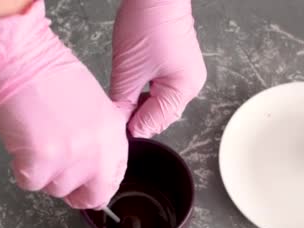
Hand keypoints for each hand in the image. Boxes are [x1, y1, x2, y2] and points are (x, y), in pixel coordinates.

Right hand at [0, 0, 128, 208]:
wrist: (21, 58)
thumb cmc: (51, 76)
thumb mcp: (95, 107)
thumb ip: (99, 140)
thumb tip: (94, 169)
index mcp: (114, 134)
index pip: (114, 178)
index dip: (98, 186)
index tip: (87, 187)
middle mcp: (98, 149)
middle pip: (92, 196)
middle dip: (75, 194)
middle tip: (59, 177)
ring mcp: (70, 157)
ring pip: (56, 189)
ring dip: (44, 173)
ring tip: (37, 141)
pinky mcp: (40, 161)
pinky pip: (30, 183)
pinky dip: (22, 169)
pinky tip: (22, 143)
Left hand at [110, 0, 206, 137]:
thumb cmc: (148, 23)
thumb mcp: (129, 70)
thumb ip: (123, 102)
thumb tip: (119, 123)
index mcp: (182, 90)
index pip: (154, 122)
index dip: (132, 127)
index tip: (112, 128)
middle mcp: (191, 87)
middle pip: (161, 116)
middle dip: (138, 117)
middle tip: (114, 114)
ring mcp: (188, 78)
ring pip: (161, 104)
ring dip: (142, 105)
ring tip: (122, 99)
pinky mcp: (181, 68)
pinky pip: (164, 91)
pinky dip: (148, 93)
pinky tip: (133, 88)